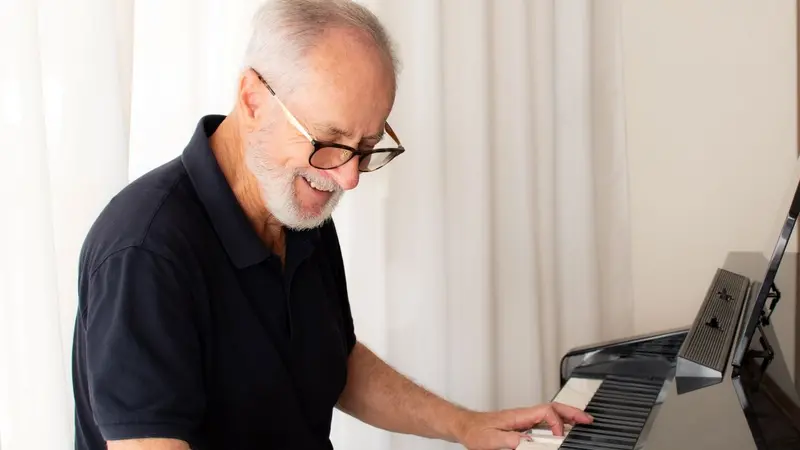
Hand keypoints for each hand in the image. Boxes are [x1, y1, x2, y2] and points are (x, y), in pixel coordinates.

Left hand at [452, 402, 592, 449]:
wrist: (465, 427)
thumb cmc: (475, 431)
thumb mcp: (492, 439)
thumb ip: (511, 440)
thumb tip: (529, 442)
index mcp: (519, 415)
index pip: (545, 412)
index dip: (557, 423)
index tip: (560, 437)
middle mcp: (524, 415)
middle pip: (553, 409)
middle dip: (572, 413)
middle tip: (588, 419)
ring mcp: (524, 419)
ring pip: (550, 413)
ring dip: (567, 416)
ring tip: (582, 421)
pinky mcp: (522, 426)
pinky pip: (544, 421)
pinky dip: (558, 422)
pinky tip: (563, 428)